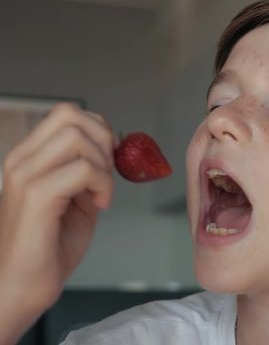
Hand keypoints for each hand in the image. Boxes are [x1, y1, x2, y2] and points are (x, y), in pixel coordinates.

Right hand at [0, 103, 114, 343]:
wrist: (18, 288)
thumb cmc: (46, 249)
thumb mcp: (75, 199)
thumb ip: (89, 172)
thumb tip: (116, 150)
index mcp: (29, 158)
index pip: (66, 113)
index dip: (98, 130)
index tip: (110, 160)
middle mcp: (22, 161)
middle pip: (71, 114)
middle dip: (104, 139)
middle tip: (109, 173)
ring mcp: (25, 176)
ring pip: (77, 136)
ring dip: (103, 163)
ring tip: (101, 193)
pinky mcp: (36, 196)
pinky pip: (82, 169)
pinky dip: (103, 184)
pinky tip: (99, 205)